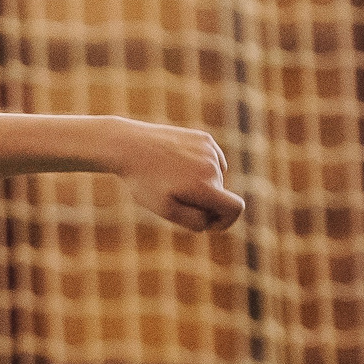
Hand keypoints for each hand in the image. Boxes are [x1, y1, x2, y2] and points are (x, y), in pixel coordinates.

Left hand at [111, 122, 243, 232]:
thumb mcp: (165, 209)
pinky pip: (211, 160)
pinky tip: (178, 166)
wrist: (128, 146)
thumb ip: (193, 220)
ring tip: (172, 180)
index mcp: (205, 186)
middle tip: (173, 198)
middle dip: (204, 202)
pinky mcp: (204, 138)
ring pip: (215, 178)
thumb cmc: (144, 182)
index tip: (209, 225)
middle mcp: (213, 166)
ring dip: (200, 184)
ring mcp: (210, 149)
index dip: (225, 222)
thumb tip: (210, 221)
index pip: (235, 208)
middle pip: (220, 194)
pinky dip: (200, 167)